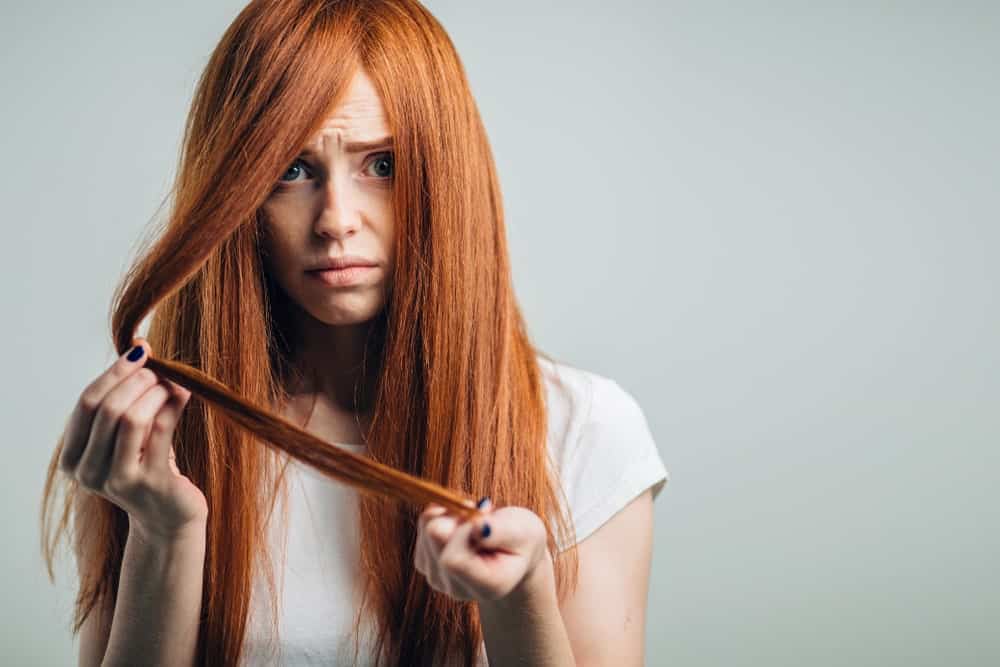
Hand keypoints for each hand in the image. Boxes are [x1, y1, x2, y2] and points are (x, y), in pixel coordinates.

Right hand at [59, 338, 206, 542]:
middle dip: (136, 380)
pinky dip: (173, 403)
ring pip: (132, 418)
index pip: (86, 403)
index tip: (139, 351)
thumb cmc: (147, 467)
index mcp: (72, 458)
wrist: (168, 517)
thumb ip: (122, 402)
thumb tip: (139, 349)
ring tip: (173, 380)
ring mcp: (118, 480)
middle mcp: (88, 472)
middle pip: (107, 408)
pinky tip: (185, 392)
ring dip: (155, 391)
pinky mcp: (151, 483)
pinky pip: (161, 430)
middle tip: (159, 367)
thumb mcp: (124, 438)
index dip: (113, 373)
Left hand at [414, 498, 552, 604]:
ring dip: (450, 514)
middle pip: (435, 537)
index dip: (464, 529)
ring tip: (475, 520)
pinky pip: (423, 527)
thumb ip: (501, 531)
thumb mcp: (524, 530)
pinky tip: (463, 524)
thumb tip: (476, 526)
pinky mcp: (426, 564)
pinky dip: (442, 516)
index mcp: (487, 586)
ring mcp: (438, 578)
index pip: (452, 559)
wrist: (514, 552)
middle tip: (482, 512)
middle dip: (457, 515)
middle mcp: (457, 588)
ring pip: (427, 529)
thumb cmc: (522, 540)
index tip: (484, 517)